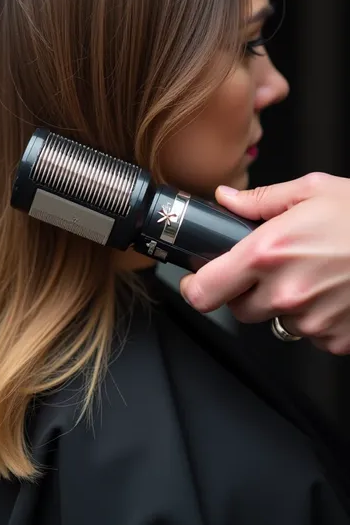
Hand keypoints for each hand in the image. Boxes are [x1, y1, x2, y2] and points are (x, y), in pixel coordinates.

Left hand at [180, 173, 349, 354]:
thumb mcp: (312, 191)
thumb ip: (260, 200)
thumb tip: (226, 200)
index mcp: (268, 252)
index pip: (205, 291)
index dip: (195, 287)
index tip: (197, 280)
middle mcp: (285, 292)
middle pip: (237, 309)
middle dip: (244, 290)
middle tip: (267, 268)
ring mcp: (311, 321)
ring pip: (274, 321)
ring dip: (282, 302)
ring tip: (311, 273)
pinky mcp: (336, 339)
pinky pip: (309, 333)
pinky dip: (314, 317)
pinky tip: (332, 291)